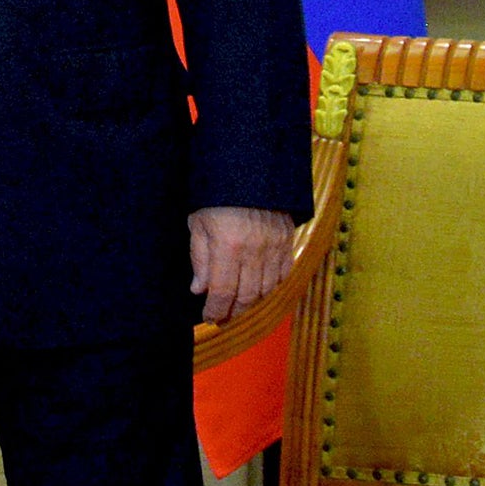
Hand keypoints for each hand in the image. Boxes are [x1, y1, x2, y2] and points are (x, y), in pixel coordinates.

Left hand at [188, 205, 294, 323]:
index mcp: (227, 246)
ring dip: (252, 302)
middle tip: (223, 317)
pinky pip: (283, 274)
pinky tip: (259, 288)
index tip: (209, 318)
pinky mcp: (287, 241)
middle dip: (233, 312)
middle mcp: (254, 251)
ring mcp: (274, 247)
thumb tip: (199, 289)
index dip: (216, 310)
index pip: (222, 292)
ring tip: (238, 305)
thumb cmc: (216, 194)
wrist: (250, 167)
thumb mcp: (198, 222)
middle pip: (246, 296)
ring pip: (266, 289)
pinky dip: (271, 286)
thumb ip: (200, 258)